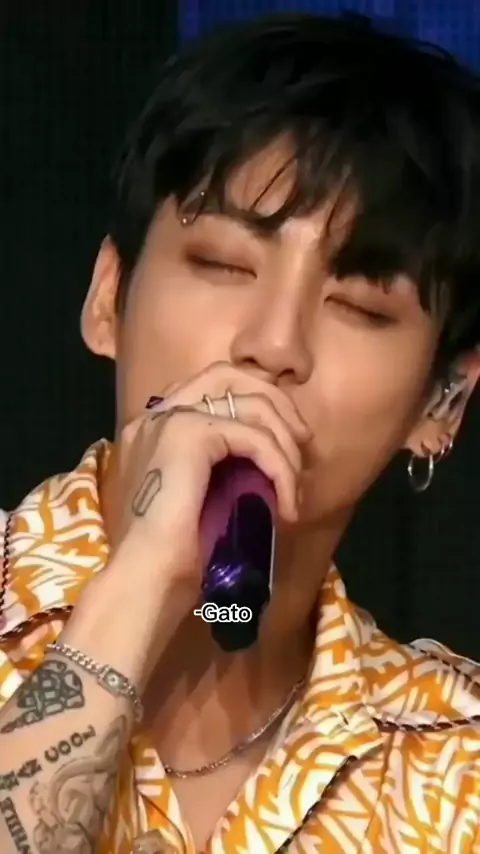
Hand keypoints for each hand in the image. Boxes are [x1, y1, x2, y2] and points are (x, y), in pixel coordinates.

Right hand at [110, 362, 310, 603]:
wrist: (148, 579)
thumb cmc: (173, 556)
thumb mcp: (205, 497)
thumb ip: (224, 467)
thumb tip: (273, 458)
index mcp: (154, 427)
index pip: (210, 385)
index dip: (256, 400)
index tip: (286, 439)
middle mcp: (157, 413)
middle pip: (230, 374)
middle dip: (277, 404)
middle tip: (303, 444)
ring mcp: (170, 419)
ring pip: (251, 404)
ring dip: (286, 446)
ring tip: (296, 490)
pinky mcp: (189, 433)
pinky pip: (254, 437)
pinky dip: (281, 469)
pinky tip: (286, 505)